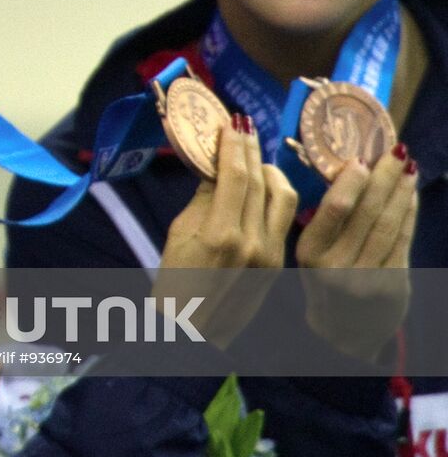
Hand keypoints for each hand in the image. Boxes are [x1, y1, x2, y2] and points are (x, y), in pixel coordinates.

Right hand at [152, 116, 297, 347]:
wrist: (192, 333)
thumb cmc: (174, 283)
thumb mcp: (179, 235)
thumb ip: (203, 199)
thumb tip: (216, 167)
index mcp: (221, 235)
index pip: (235, 176)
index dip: (234, 146)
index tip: (231, 123)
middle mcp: (252, 243)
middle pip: (261, 181)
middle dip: (251, 151)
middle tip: (242, 129)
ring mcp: (270, 255)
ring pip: (282, 197)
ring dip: (270, 170)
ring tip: (255, 155)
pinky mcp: (277, 264)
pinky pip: (282, 219)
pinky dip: (274, 195)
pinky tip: (264, 184)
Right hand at [296, 144, 417, 361]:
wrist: (342, 334)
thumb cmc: (324, 282)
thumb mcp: (311, 253)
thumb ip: (324, 219)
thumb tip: (346, 168)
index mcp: (309, 254)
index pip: (333, 209)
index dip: (351, 181)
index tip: (361, 158)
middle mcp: (336, 267)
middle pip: (366, 210)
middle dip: (383, 176)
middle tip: (394, 150)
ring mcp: (368, 278)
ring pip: (389, 222)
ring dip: (400, 189)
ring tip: (407, 164)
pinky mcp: (394, 285)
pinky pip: (403, 239)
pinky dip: (408, 211)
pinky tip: (410, 192)